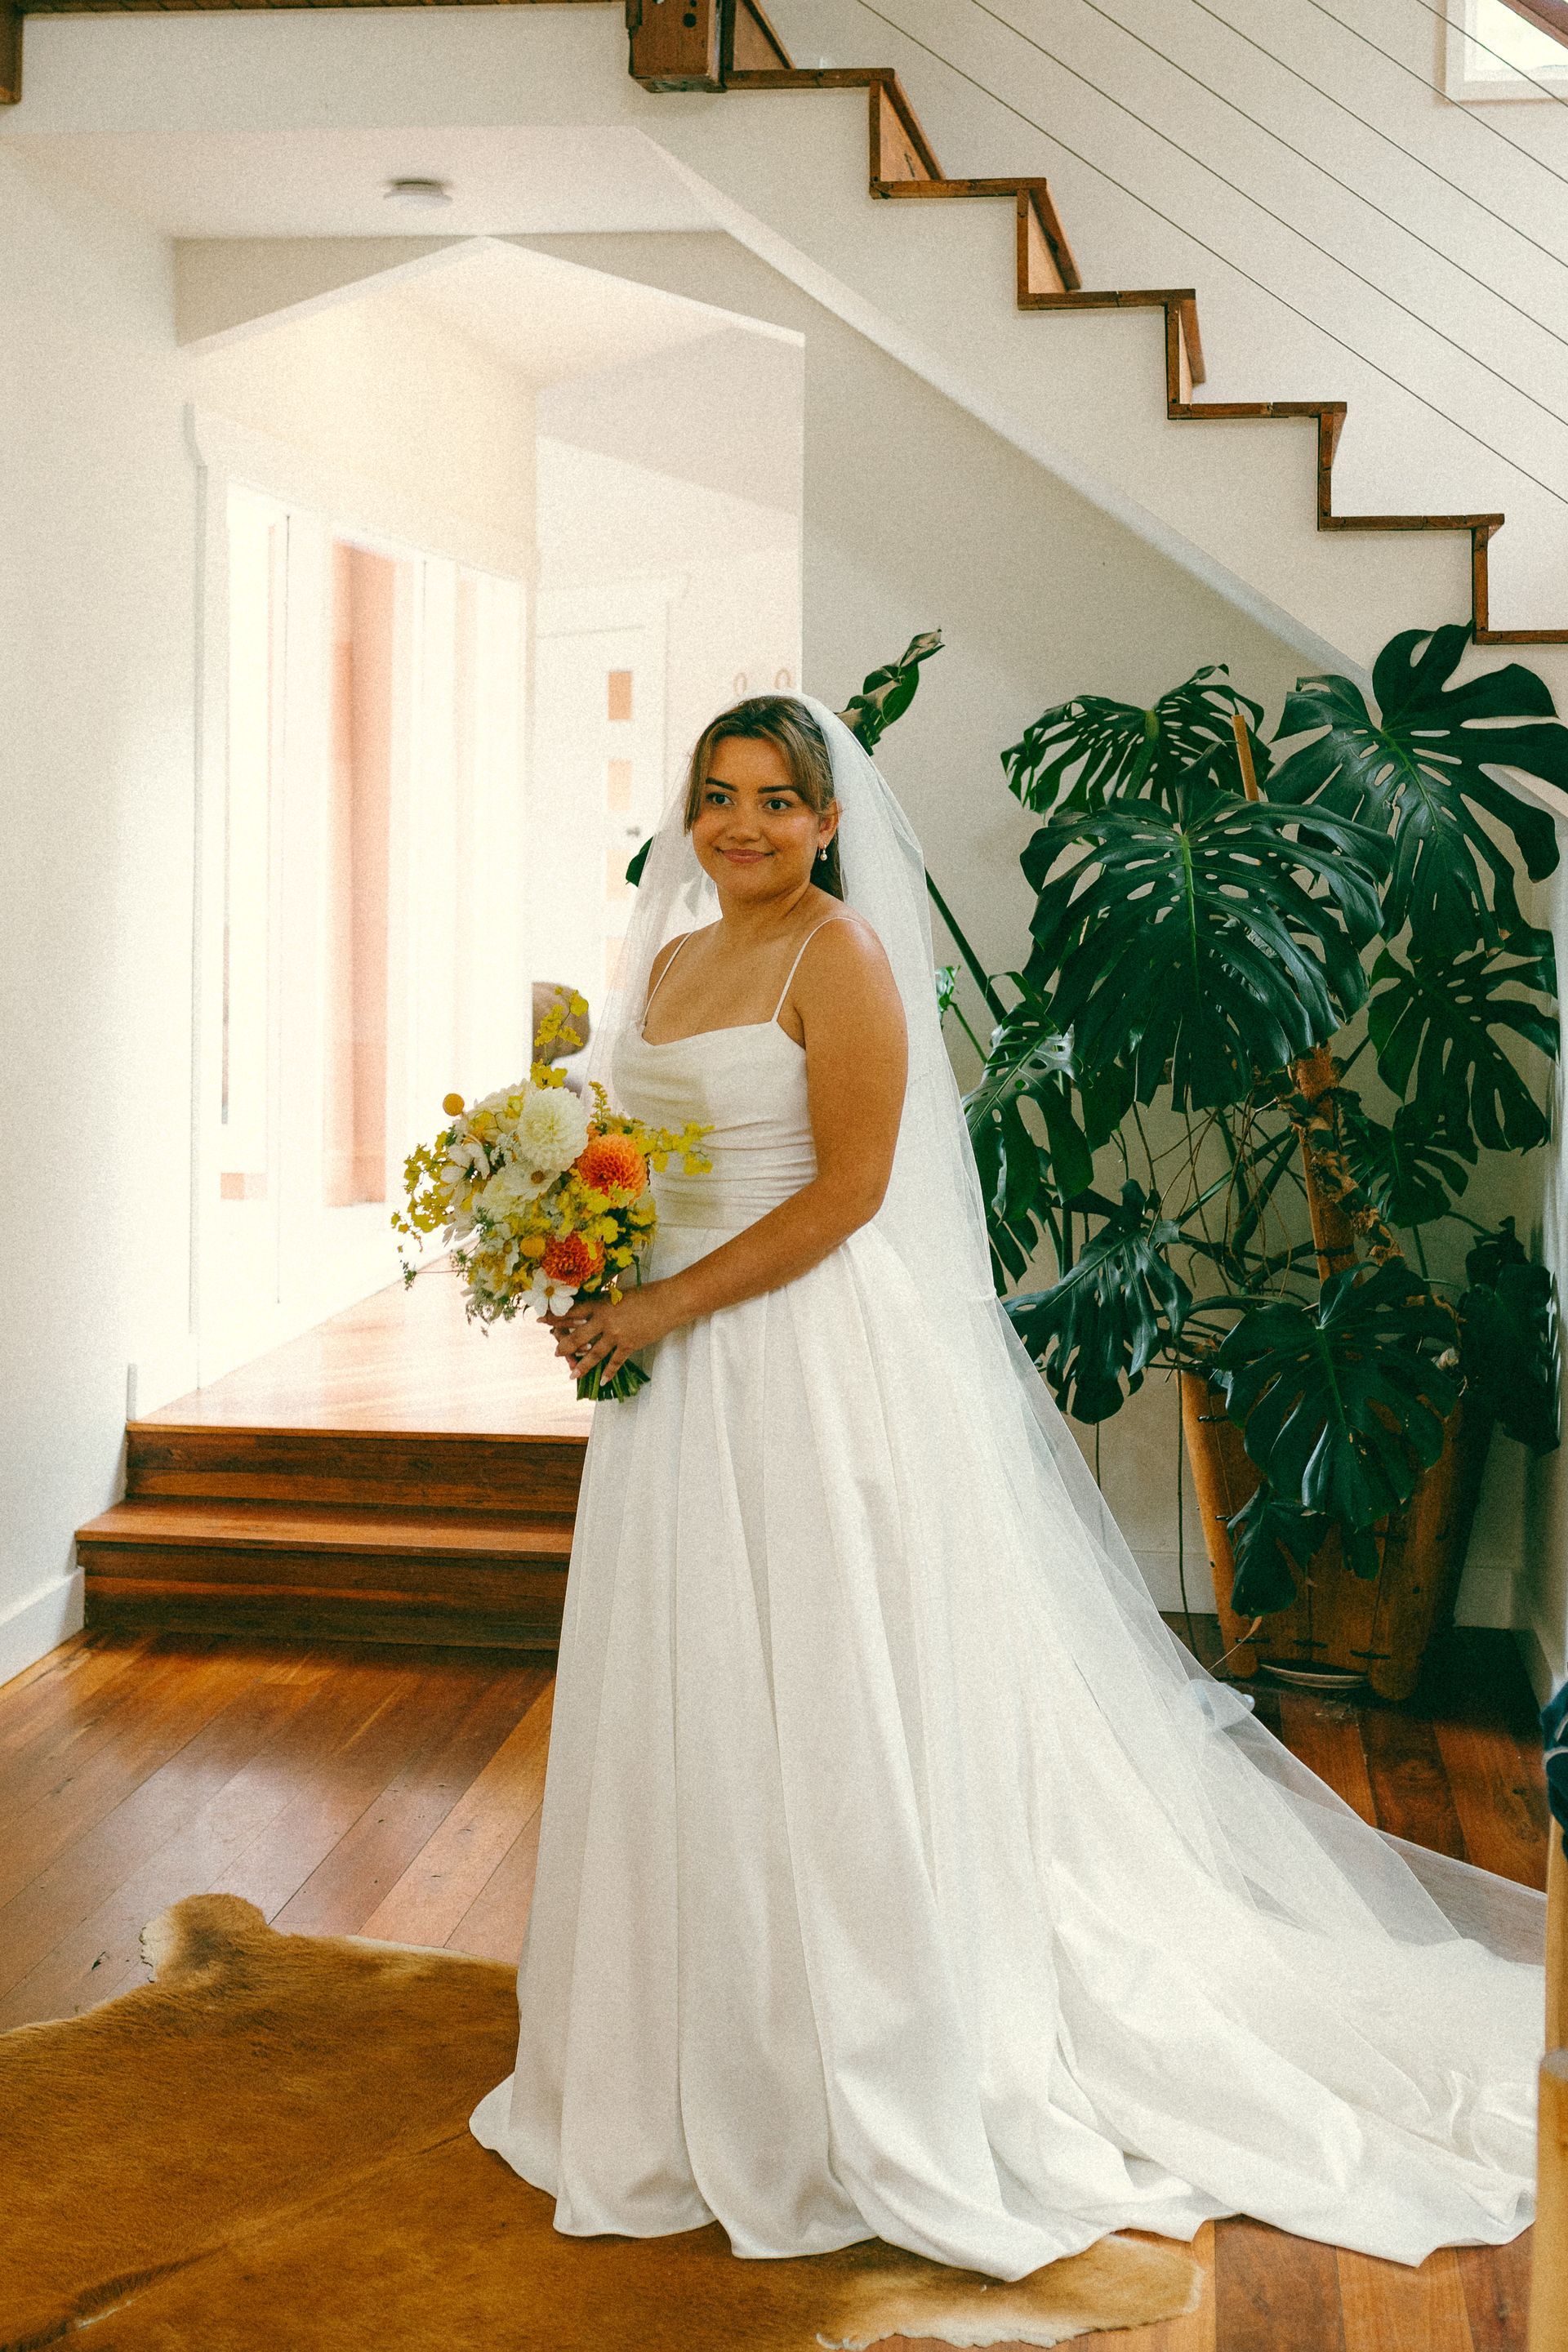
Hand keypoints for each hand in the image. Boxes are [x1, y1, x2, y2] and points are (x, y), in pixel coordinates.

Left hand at [546, 1282, 677, 1383]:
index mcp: (600, 1304)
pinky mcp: (630, 1345)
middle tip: (555, 1353)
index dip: (555, 1316)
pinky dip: (608, 1373)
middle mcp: (604, 1321)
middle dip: (564, 1346)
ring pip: (593, 1353)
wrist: (668, 1302)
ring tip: (571, 1375)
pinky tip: (601, 1381)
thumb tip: (590, 1310)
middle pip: (577, 1336)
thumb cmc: (645, 1293)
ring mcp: (617, 1335)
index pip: (571, 1312)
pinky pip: (615, 1362)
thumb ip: (603, 1303)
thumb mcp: (619, 1294)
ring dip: (581, 1365)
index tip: (541, 1320)